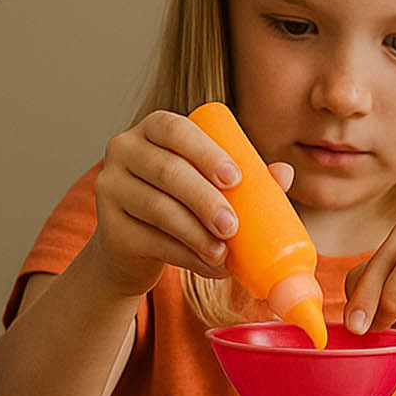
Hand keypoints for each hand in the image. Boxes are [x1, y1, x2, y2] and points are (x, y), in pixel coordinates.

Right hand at [86, 110, 292, 297]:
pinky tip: (210, 267)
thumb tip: (284, 173)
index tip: (235, 178)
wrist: (133, 247)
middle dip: (205, 200)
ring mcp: (110, 190)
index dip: (205, 152)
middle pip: (168, 171)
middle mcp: (124, 151)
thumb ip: (243, 174)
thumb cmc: (180, 203)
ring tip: (224, 252)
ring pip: (159, 210)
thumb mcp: (207, 183)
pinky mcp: (110, 230)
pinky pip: (153, 242)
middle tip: (233, 225)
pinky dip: (188, 257)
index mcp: (151, 129)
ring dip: (197, 234)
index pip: (174, 129)